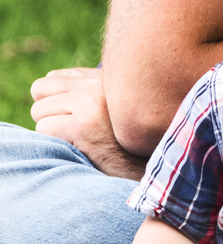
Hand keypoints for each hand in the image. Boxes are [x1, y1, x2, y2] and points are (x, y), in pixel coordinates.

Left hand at [30, 67, 146, 178]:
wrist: (162, 166)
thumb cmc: (138, 145)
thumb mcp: (122, 109)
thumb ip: (95, 93)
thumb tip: (55, 92)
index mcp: (107, 76)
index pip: (53, 78)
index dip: (57, 101)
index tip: (75, 118)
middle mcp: (99, 83)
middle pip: (40, 89)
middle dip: (49, 113)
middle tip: (72, 130)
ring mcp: (91, 102)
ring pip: (39, 111)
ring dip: (52, 130)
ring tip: (80, 140)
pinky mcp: (84, 125)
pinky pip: (45, 129)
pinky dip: (56, 144)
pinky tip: (82, 150)